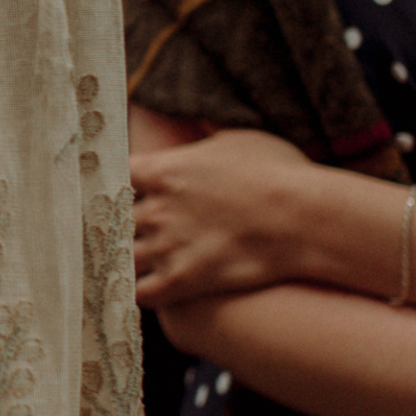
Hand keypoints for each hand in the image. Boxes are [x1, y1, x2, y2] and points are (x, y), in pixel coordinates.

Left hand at [131, 123, 326, 305]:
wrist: (302, 219)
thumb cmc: (279, 174)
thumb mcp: (239, 140)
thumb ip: (208, 137)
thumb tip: (199, 122)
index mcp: (164, 170)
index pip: (116, 176)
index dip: (117, 184)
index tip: (123, 190)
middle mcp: (157, 208)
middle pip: (113, 219)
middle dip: (117, 225)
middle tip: (121, 230)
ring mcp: (166, 246)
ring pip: (121, 257)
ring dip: (125, 259)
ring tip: (128, 262)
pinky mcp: (182, 280)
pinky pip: (140, 293)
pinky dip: (138, 292)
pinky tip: (143, 290)